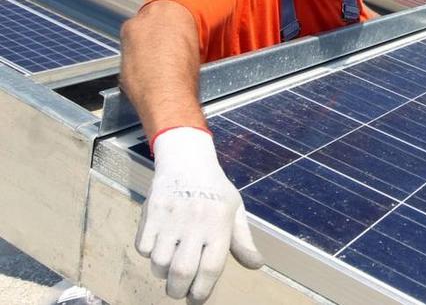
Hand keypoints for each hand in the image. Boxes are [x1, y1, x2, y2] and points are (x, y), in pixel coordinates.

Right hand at [135, 127, 263, 302]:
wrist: (187, 160)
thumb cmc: (215, 189)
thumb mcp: (235, 210)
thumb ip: (243, 240)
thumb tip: (256, 265)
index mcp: (219, 224)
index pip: (211, 267)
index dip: (202, 290)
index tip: (197, 299)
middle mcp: (195, 222)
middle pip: (182, 271)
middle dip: (178, 290)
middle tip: (179, 292)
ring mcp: (171, 218)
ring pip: (159, 263)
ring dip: (162, 272)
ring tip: (170, 266)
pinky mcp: (150, 214)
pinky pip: (143, 248)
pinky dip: (148, 254)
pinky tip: (159, 246)